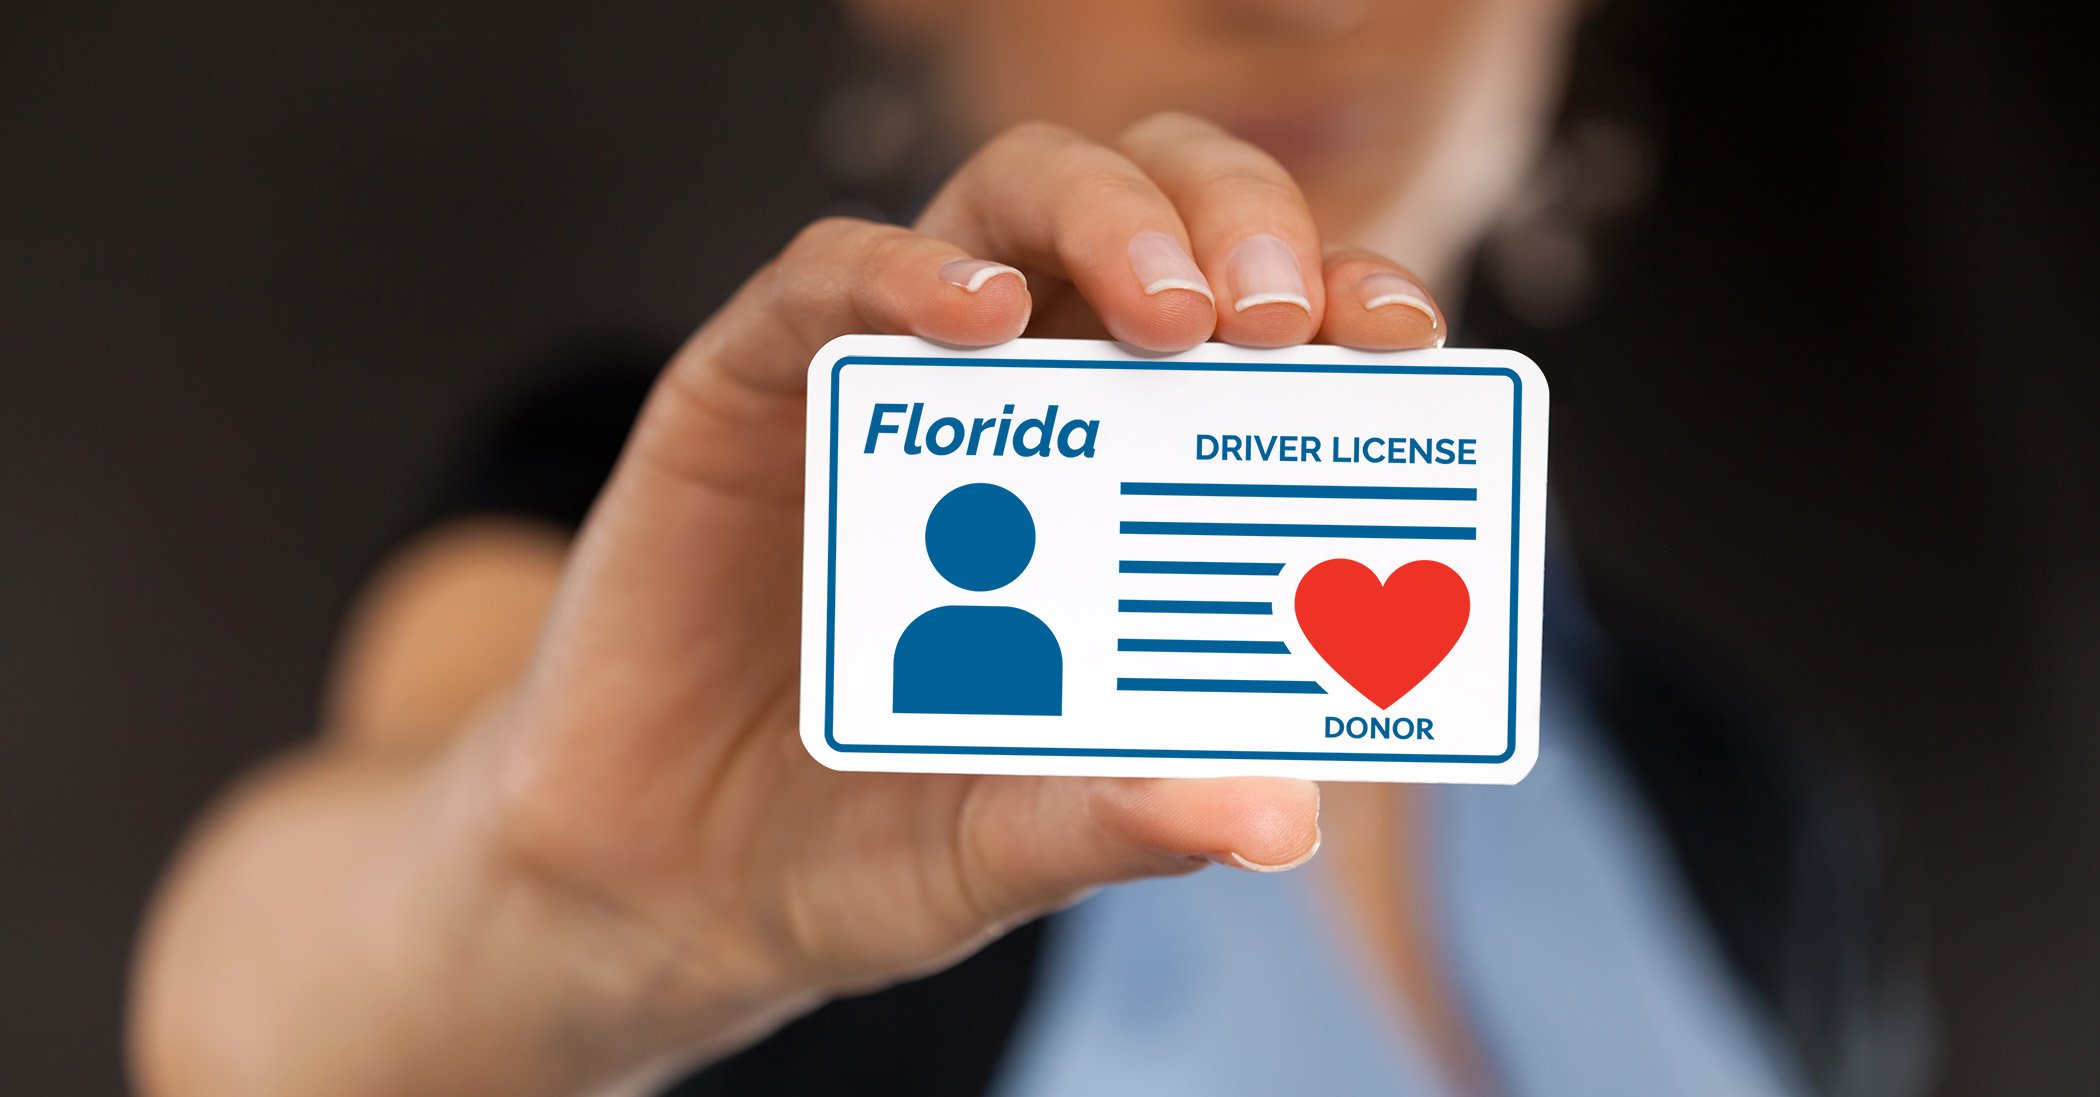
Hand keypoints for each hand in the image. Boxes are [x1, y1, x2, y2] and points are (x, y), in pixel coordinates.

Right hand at [452, 112, 1447, 1089]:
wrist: (663, 883)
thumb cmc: (867, 846)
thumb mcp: (1009, 845)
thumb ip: (1123, 821)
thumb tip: (1279, 815)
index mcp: (1125, 485)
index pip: (1257, 340)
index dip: (1340, 304)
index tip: (1405, 339)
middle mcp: (1024, 403)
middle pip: (1158, 218)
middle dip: (1243, 226)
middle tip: (1281, 319)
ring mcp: (891, 383)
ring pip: (1013, 198)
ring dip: (1109, 220)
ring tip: (1171, 309)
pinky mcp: (751, 385)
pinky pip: (826, 278)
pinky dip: (905, 275)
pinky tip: (972, 316)